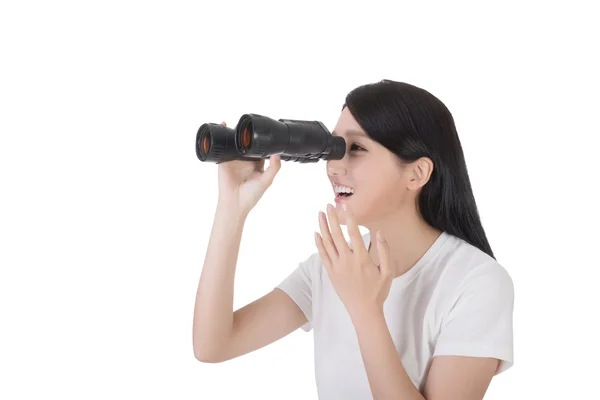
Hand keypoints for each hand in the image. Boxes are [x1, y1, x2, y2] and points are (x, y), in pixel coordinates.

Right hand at [217, 121, 281, 216]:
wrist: (234, 203)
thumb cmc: (251, 195)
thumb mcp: (267, 180)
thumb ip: (274, 167)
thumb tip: (277, 153)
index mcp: (257, 164)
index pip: (261, 149)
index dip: (263, 141)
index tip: (266, 131)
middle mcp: (246, 161)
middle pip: (248, 144)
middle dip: (248, 135)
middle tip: (250, 123)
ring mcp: (235, 160)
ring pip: (236, 143)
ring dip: (236, 133)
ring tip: (239, 123)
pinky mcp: (224, 160)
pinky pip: (224, 146)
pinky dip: (223, 135)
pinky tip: (224, 125)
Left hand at [314, 203, 392, 319]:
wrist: (364, 311)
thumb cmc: (378, 292)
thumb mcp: (388, 272)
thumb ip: (384, 252)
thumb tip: (379, 234)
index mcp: (361, 259)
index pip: (354, 233)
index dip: (349, 218)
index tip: (345, 206)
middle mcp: (347, 261)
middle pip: (337, 235)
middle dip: (332, 218)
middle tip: (328, 205)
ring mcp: (337, 267)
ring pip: (327, 243)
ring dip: (323, 227)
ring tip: (320, 214)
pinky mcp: (331, 273)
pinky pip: (323, 255)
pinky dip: (319, 244)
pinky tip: (316, 233)